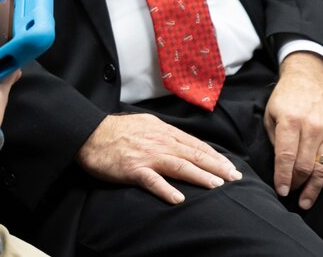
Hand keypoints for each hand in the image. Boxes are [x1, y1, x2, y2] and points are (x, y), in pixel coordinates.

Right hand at [76, 113, 241, 203]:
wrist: (88, 135)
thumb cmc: (115, 131)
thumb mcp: (144, 124)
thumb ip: (163, 134)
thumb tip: (182, 143)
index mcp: (162, 131)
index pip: (194, 144)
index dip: (214, 156)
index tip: (229, 166)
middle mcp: (158, 142)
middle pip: (193, 154)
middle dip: (216, 166)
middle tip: (234, 177)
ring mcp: (146, 156)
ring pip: (179, 166)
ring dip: (199, 176)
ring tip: (216, 185)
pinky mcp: (132, 169)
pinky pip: (152, 181)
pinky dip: (166, 190)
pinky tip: (178, 199)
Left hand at [265, 51, 322, 208]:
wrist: (310, 79)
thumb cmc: (286, 98)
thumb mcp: (271, 113)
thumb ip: (275, 139)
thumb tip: (280, 165)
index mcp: (290, 121)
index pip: (286, 156)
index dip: (283, 176)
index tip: (281, 190)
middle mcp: (311, 128)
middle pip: (304, 165)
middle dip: (297, 184)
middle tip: (292, 196)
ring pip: (322, 167)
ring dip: (314, 187)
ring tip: (306, 201)